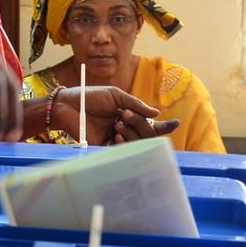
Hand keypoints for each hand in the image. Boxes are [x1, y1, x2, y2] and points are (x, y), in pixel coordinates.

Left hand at [51, 86, 167, 144]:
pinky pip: (122, 151)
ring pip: (137, 144)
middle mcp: (125, 128)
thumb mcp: (116, 95)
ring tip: (117, 123)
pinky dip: (123, 143)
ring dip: (131, 133)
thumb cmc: (91, 97)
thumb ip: (135, 104)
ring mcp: (116, 138)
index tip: (175, 123)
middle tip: (124, 114)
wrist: (69, 104)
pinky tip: (115, 134)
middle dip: (140, 124)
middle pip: (146, 134)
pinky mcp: (105, 147)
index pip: (150, 123)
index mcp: (129, 115)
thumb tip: (157, 113)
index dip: (163, 126)